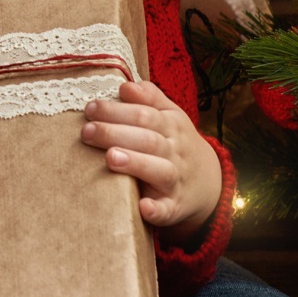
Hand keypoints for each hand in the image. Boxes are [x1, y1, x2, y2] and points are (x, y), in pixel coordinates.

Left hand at [81, 80, 222, 242]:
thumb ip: (150, 99)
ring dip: (136, 163)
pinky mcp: (174, 207)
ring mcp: (176, 180)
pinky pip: (167, 209)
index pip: (144, 114)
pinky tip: (143, 207)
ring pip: (159, 170)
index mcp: (172, 126)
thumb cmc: (176, 145)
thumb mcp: (171, 117)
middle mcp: (175, 151)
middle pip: (147, 139)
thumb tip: (125, 86)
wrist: (210, 183)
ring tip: (111, 157)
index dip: (117, 111)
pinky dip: (156, 210)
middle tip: (87, 131)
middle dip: (116, 133)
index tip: (90, 108)